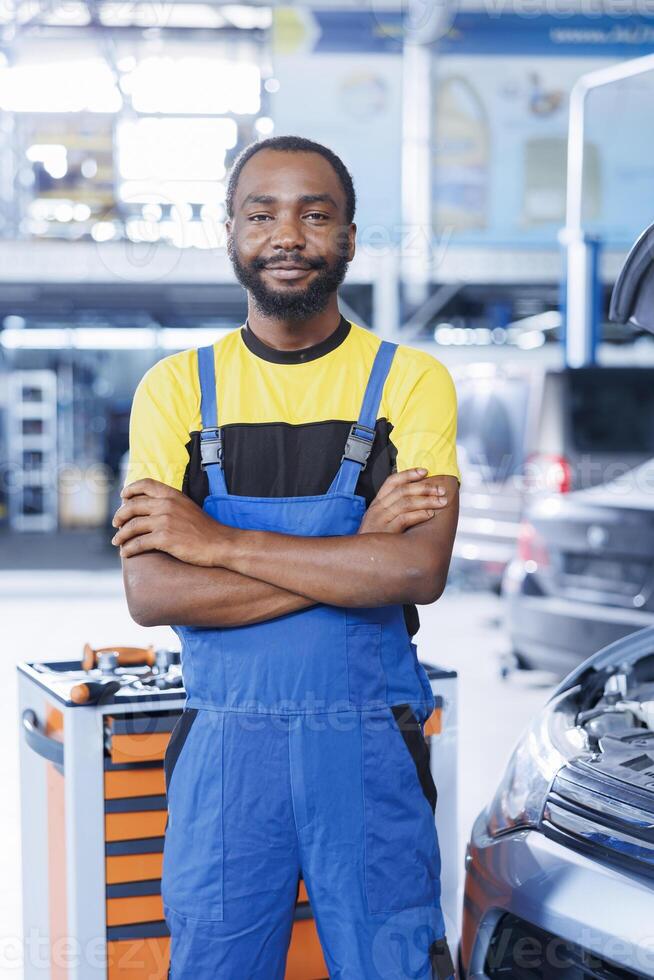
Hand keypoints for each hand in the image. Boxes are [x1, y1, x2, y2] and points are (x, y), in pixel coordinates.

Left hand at [111, 479, 229, 564]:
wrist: (220, 544)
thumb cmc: (205, 529)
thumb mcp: (188, 507)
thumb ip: (171, 504)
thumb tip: (152, 508)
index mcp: (173, 495)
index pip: (145, 484)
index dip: (130, 489)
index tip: (123, 497)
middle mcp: (166, 504)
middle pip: (132, 506)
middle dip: (120, 516)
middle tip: (116, 524)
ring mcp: (164, 521)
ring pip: (132, 526)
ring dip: (121, 535)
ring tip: (117, 542)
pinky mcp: (164, 538)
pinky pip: (138, 543)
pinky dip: (129, 549)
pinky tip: (126, 554)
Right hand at [358, 469, 447, 533]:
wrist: (362, 558)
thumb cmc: (376, 540)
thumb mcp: (381, 521)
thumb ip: (395, 509)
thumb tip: (420, 499)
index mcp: (377, 503)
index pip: (392, 481)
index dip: (409, 474)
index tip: (425, 471)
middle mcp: (378, 509)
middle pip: (403, 490)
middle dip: (425, 488)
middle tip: (441, 489)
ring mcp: (381, 520)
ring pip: (406, 503)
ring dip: (427, 500)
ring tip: (441, 502)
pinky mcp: (386, 532)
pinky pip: (404, 518)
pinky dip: (419, 514)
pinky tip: (430, 514)